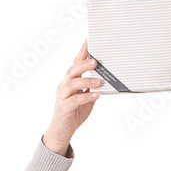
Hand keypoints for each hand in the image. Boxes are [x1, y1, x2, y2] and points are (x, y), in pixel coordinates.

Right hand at [43, 39, 101, 155]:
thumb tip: (107, 78)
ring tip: (99, 81)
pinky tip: (96, 95)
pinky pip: (74, 100)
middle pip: (72, 70)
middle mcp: (65, 85)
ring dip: (85, 80)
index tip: (89, 39)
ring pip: (71, 83)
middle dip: (83, 64)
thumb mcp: (87, 98)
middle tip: (95, 61)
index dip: (82, 51)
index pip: (76, 62)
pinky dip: (86, 97)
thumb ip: (94, 88)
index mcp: (71, 80)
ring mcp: (63, 96)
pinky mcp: (64, 107)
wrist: (62, 130)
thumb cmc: (74, 112)